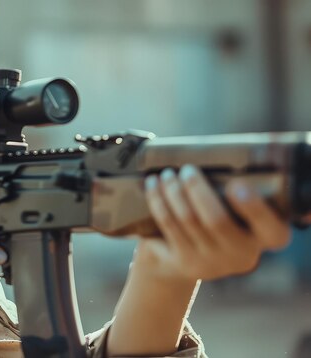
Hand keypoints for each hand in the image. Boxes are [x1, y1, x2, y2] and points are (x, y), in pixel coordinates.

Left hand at [137, 165, 290, 280]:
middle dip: (197, 189)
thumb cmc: (217, 220)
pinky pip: (168, 224)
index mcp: (266, 238)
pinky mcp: (184, 261)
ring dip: (173, 191)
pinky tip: (152, 184)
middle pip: (217, 220)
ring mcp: (211, 261)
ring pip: (188, 219)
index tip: (236, 185)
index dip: (255, 209)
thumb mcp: (237, 211)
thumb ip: (236, 190)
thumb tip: (218, 151)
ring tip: (166, 174)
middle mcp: (241, 254)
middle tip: (186, 169)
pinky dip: (158, 200)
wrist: (183, 261)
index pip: (274, 230)